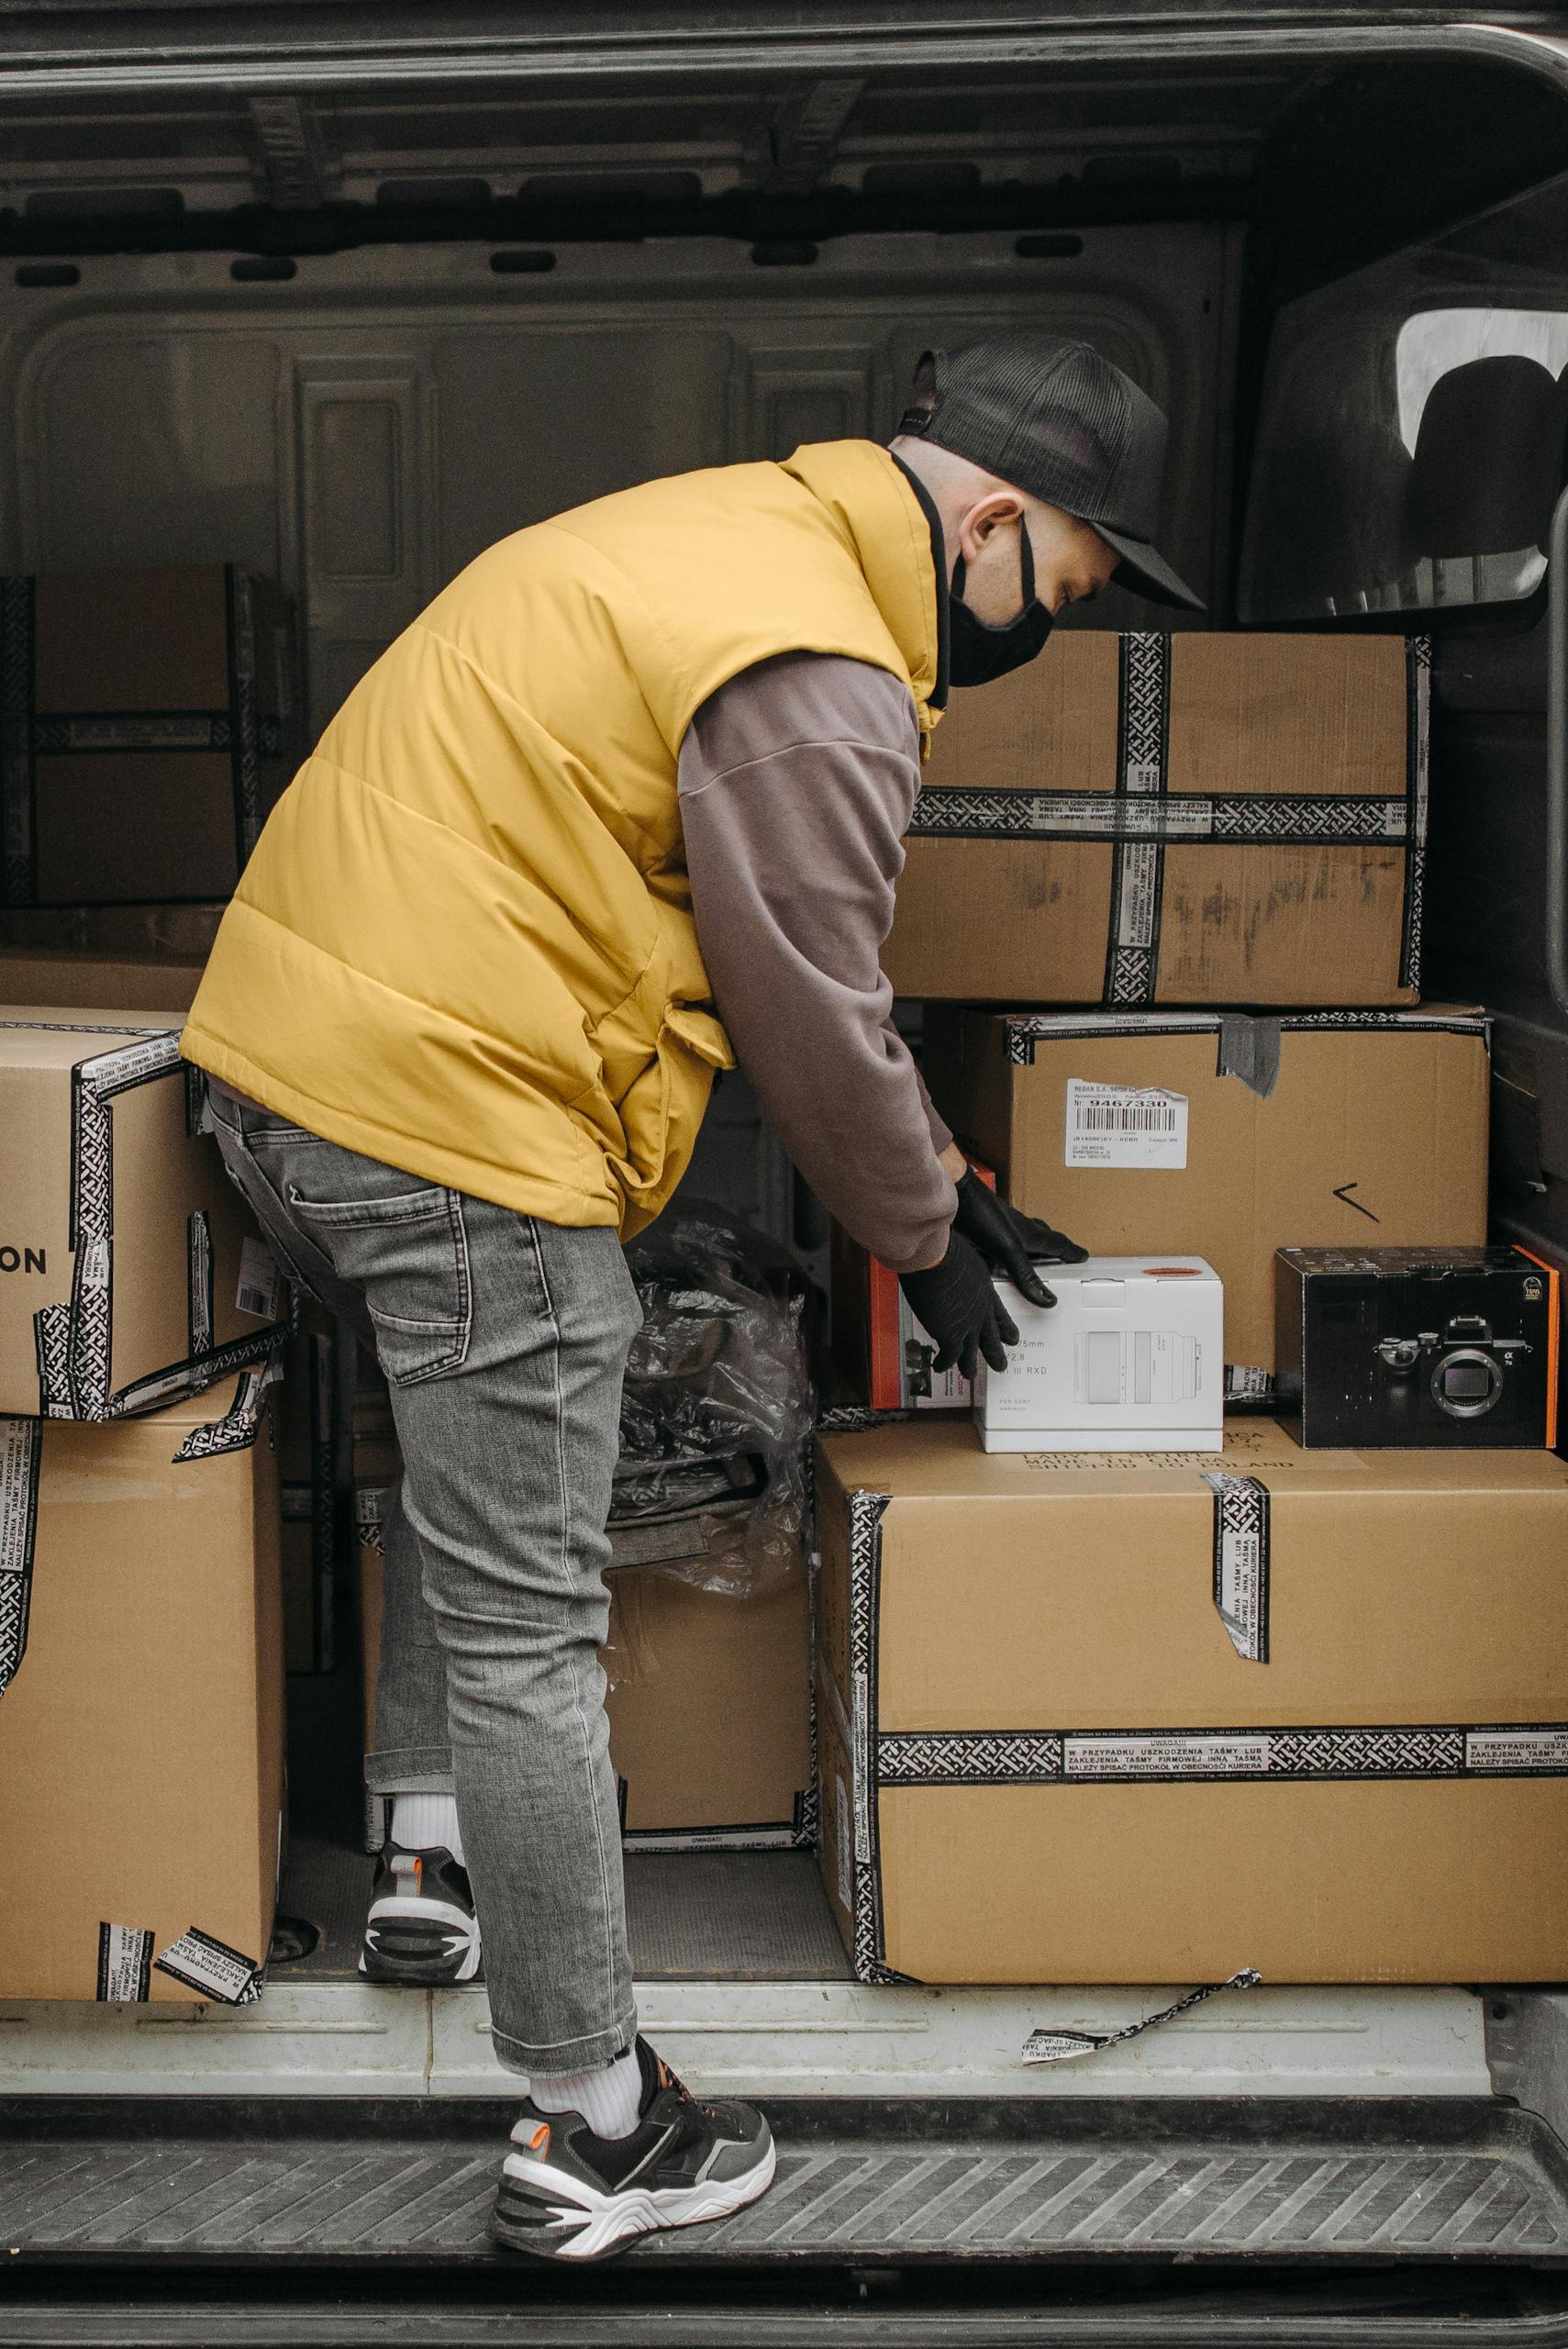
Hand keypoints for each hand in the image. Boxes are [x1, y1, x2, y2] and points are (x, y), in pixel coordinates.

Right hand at [899, 1230, 1018, 1380]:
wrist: (936, 1256)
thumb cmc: (945, 1247)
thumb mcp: (967, 1255)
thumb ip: (965, 1268)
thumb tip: (957, 1263)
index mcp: (985, 1290)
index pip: (999, 1314)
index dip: (1005, 1327)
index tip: (1012, 1337)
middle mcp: (980, 1310)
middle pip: (992, 1337)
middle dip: (996, 1353)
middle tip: (1002, 1365)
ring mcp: (967, 1324)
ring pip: (972, 1353)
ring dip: (970, 1365)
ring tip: (971, 1374)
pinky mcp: (951, 1334)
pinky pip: (950, 1356)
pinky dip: (944, 1363)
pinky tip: (939, 1367)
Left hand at [951, 1168, 1085, 1308]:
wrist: (952, 1194)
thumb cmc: (981, 1214)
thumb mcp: (1008, 1249)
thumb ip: (1026, 1275)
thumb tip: (1047, 1299)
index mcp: (1030, 1235)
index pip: (1057, 1244)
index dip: (1071, 1252)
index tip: (1083, 1255)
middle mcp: (1017, 1230)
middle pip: (1042, 1237)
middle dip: (1054, 1247)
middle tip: (1062, 1253)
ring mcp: (999, 1229)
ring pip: (1022, 1238)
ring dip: (1030, 1246)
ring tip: (1034, 1255)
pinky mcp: (981, 1231)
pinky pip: (1000, 1242)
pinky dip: (1004, 1249)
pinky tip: (993, 1255)